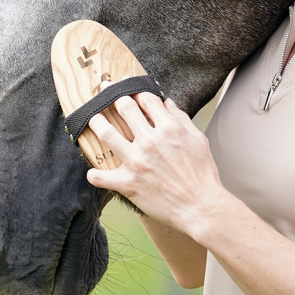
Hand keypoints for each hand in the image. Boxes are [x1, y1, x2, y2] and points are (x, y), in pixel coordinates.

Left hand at [86, 93, 226, 237]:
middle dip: (112, 97)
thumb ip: (180, 119)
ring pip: (106, 134)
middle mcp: (150, 141)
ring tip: (92, 120)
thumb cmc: (202, 174)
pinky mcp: (129, 183)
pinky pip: (102, 177)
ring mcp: (137, 161)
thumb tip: (167, 102)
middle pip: (124, 108)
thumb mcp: (197, 139)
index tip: (125, 87)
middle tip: (104, 93)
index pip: (145, 98)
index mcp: (169, 128)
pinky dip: (95, 175)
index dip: (133, 89)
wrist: (201, 207)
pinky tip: (93, 173)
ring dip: (96, 123)